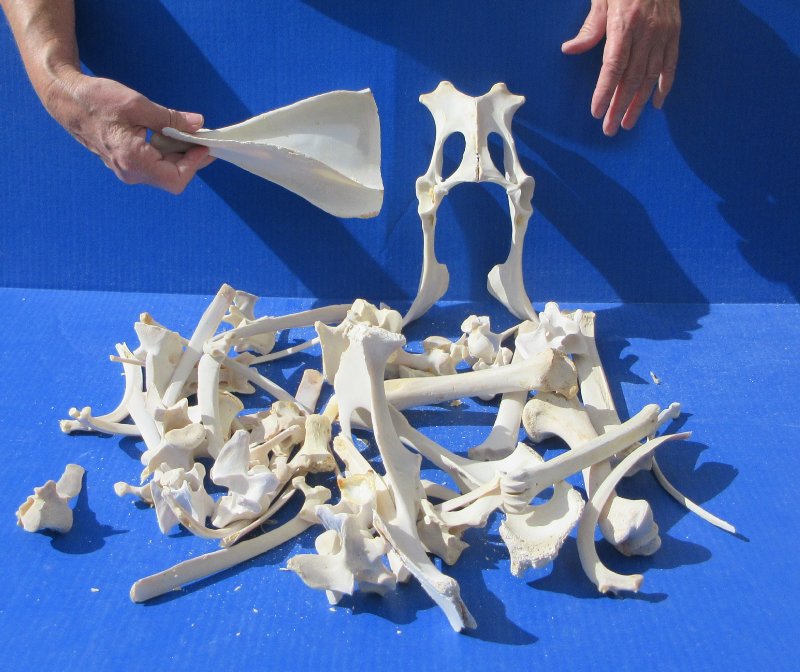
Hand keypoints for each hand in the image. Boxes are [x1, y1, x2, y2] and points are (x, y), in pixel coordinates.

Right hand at [48, 72, 213, 192]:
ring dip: (179, 154)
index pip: (176, 179)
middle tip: (202, 138)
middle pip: (173, 177)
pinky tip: (169, 134)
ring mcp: (127, 170)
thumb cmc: (97, 101)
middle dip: (190, 158)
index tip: (204, 145)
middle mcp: (130, 172)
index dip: (195, 164)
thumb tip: (198, 124)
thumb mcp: (138, 105)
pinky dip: (166, 151)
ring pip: (164, 171)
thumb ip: (170, 118)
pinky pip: (154, 164)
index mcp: (133, 160)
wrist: (67, 101)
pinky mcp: (126, 163)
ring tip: (186, 133)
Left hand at [562, 0, 680, 135]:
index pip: (613, 66)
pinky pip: (671, 64)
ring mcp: (663, 33)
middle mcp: (646, 31)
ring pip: (651, 76)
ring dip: (638, 103)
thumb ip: (589, 28)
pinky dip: (664, 85)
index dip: (604, 91)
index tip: (596, 112)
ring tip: (627, 123)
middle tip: (609, 129)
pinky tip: (656, 104)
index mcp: (625, 23)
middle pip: (632, 77)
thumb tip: (569, 50)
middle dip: (619, 106)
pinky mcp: (675, 32)